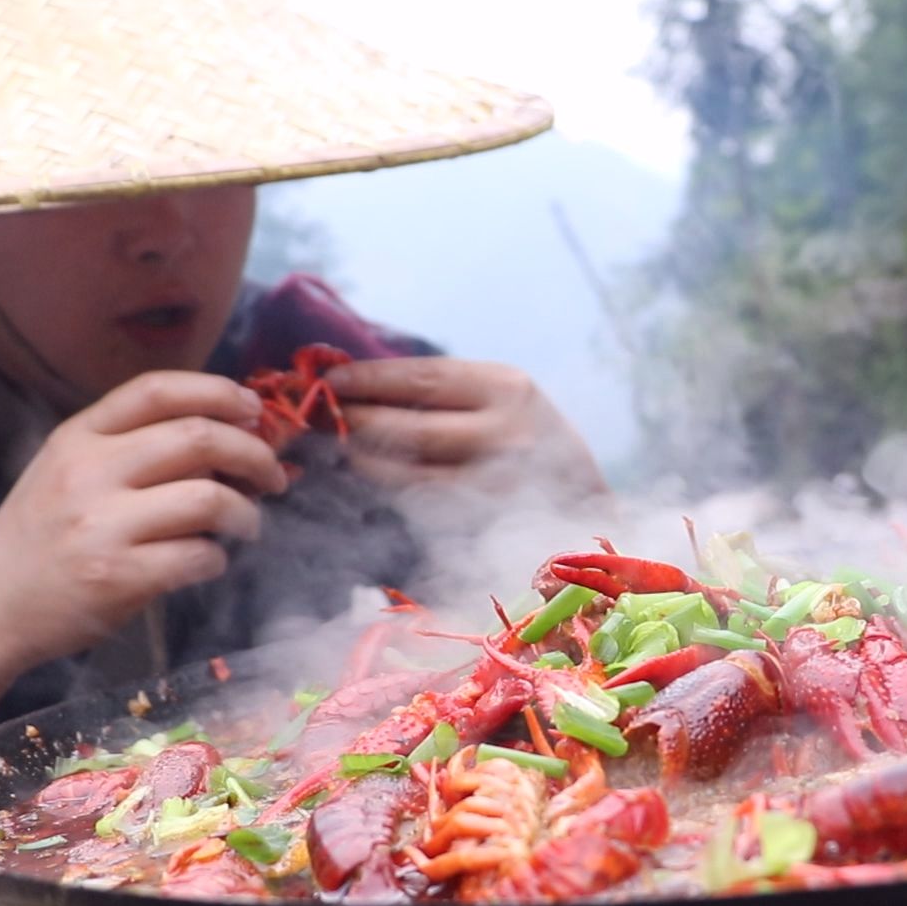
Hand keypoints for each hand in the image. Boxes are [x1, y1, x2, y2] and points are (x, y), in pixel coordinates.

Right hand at [0, 371, 287, 676]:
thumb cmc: (40, 538)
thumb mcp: (68, 472)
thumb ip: (133, 448)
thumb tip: (229, 435)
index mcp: (78, 436)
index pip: (159, 390)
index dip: (220, 392)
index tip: (255, 411)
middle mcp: (88, 472)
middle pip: (199, 437)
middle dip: (254, 454)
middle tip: (273, 475)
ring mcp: (101, 525)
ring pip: (209, 497)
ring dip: (246, 512)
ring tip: (248, 525)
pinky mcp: (117, 577)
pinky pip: (199, 556)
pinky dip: (218, 559)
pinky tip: (209, 562)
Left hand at [325, 358, 607, 497]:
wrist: (588, 517)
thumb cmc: (533, 451)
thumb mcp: (505, 405)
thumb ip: (448, 395)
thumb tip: (362, 385)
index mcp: (509, 390)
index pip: (420, 378)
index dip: (367, 379)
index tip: (330, 380)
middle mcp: (506, 434)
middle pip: (408, 426)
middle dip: (355, 421)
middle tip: (318, 418)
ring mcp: (496, 486)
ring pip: (406, 473)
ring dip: (361, 462)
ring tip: (338, 451)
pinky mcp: (485, 527)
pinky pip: (418, 510)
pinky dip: (386, 496)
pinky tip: (367, 486)